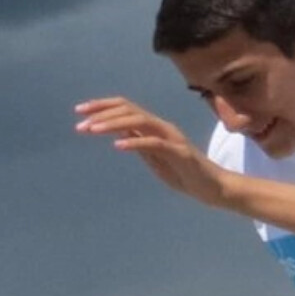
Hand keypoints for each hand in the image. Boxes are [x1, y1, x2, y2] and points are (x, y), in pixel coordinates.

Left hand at [73, 97, 234, 208]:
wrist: (214, 189)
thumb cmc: (185, 174)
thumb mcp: (155, 160)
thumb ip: (140, 145)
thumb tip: (120, 134)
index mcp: (155, 128)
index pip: (125, 108)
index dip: (102, 106)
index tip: (80, 111)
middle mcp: (162, 127)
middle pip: (129, 109)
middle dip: (102, 113)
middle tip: (80, 122)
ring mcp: (172, 138)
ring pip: (139, 120)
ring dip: (113, 123)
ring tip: (93, 129)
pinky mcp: (180, 152)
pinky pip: (154, 143)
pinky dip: (135, 141)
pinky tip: (118, 145)